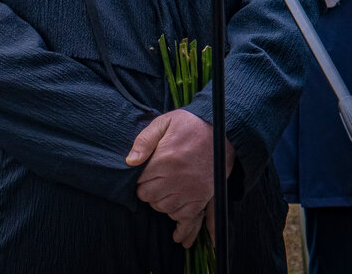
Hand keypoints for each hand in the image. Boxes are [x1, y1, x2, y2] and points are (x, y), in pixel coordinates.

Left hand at [126, 110, 233, 247]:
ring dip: (161, 204)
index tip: (143, 174)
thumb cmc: (189, 125)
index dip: (139, 180)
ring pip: (166, 209)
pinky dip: (181, 223)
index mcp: (165, 160)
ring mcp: (192, 190)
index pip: (140, 183)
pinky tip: (178, 228)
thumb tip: (129, 162)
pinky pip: (188, 217)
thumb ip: (144, 141)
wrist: (222, 131)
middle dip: (147, 192)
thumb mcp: (164, 123)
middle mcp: (178, 179)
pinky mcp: (204, 197)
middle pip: (151, 198)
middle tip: (151, 183)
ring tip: (162, 193)